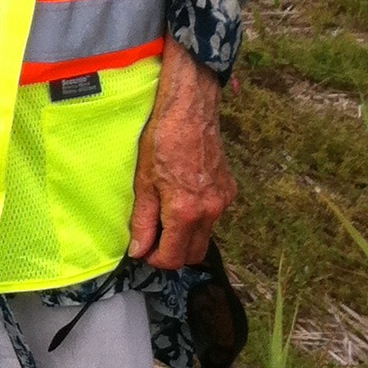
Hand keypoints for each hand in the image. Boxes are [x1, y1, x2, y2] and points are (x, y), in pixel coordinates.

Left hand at [127, 41, 236, 270]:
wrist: (191, 108)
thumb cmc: (162, 138)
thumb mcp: (143, 181)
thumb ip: (142, 220)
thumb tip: (139, 249)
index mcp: (186, 211)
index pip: (173, 258)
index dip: (154, 259)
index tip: (142, 250)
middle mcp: (210, 211)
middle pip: (193, 254)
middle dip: (172, 254)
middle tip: (152, 238)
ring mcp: (223, 201)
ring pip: (205, 237)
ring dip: (185, 237)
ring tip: (164, 216)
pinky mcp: (228, 189)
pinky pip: (213, 218)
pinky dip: (197, 219)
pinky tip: (181, 200)